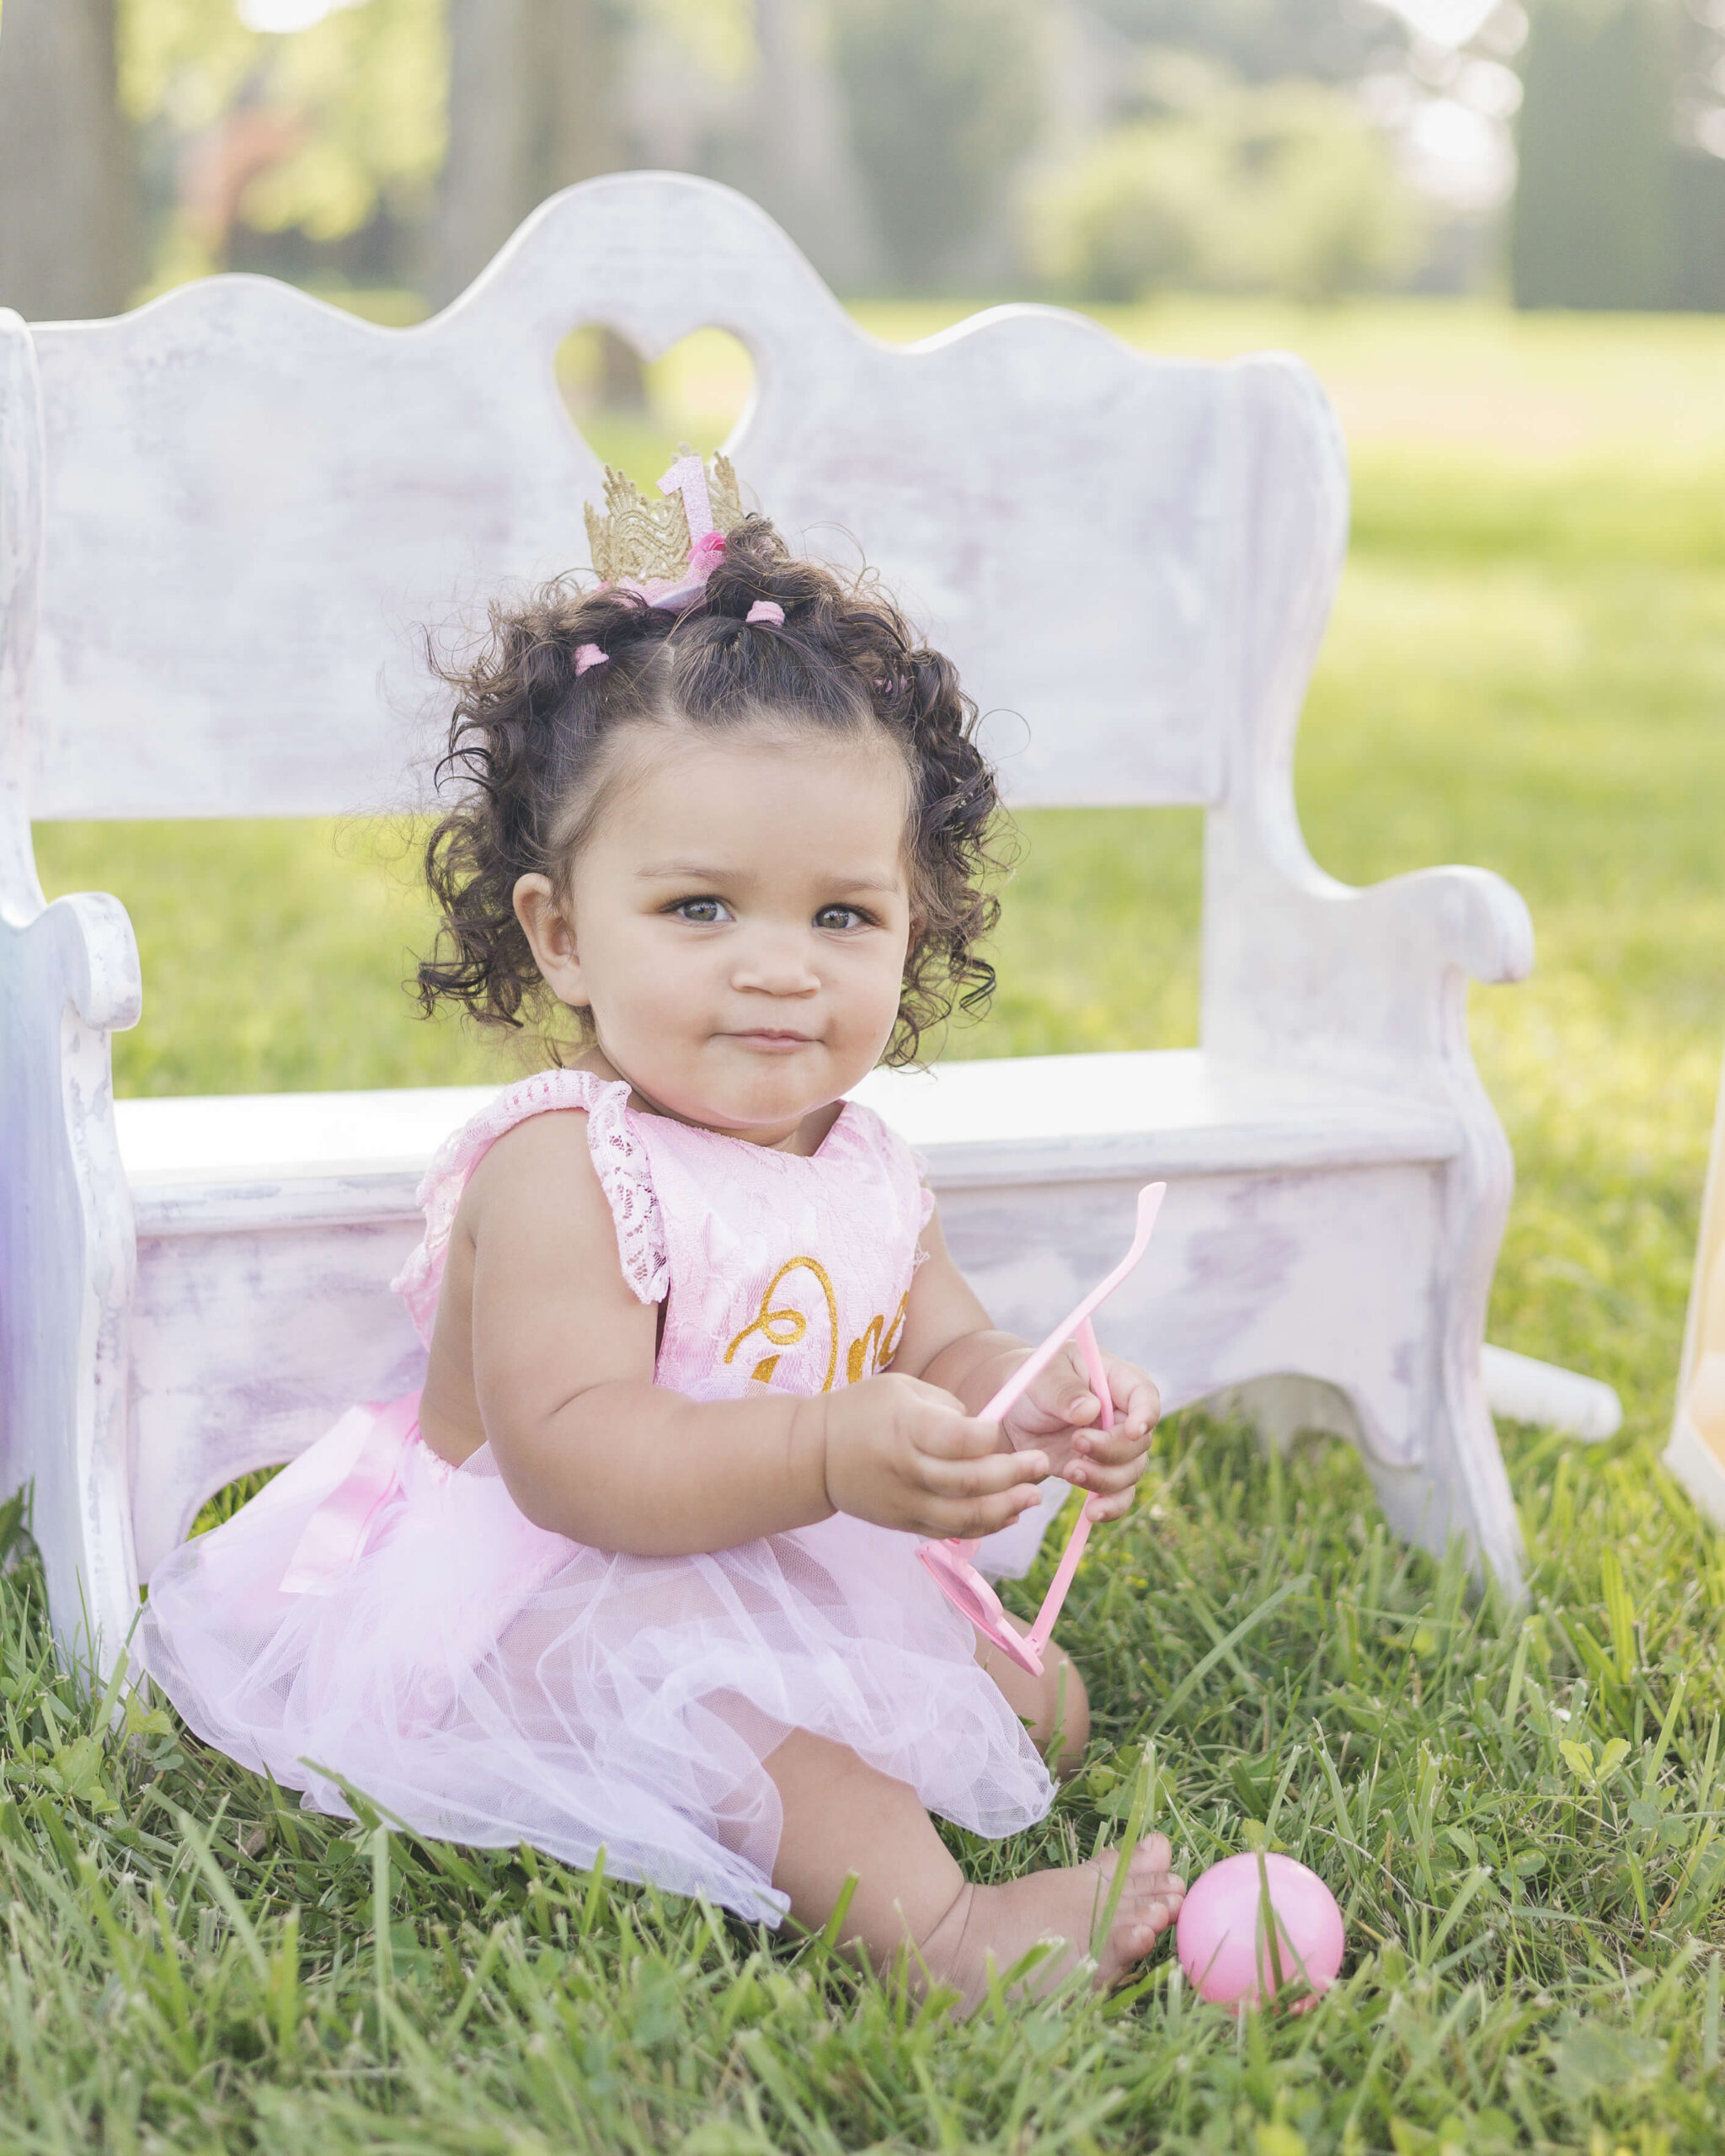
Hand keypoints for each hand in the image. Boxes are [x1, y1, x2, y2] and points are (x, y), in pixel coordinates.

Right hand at [816, 1373, 1049, 1539]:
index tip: (1002, 1429)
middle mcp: (908, 1469)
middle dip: (1014, 1475)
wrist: (814, 1455)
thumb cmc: (863, 1410)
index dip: (990, 1437)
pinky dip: (984, 1526)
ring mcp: (906, 1502)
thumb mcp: (902, 1388)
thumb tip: (986, 1432)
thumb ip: (948, 1407)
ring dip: (1006, 1509)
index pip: (960, 1439)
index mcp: (907, 1428)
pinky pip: (951, 1531)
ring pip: (965, 1517)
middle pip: (970, 1482)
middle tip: (1041, 1465)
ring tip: (1032, 1497)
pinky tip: (1007, 1514)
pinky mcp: (904, 1524)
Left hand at [995, 1348, 1158, 1523]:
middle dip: (1111, 1449)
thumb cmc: (1034, 1381)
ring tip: (1069, 1471)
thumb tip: (1088, 1410)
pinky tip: (1092, 1513)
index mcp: (1117, 1381)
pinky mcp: (1101, 1472)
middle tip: (1076, 1443)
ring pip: (1130, 1473)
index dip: (1145, 1415)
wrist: (1017, 1411)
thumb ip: (1064, 1391)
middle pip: (1139, 1442)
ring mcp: (1115, 1447)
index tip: (1132, 1431)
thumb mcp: (1043, 1377)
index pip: (1145, 1395)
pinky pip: (1118, 1496)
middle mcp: (1124, 1417)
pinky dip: (1110, 1507)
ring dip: (1104, 1479)